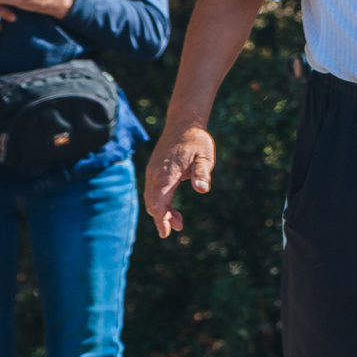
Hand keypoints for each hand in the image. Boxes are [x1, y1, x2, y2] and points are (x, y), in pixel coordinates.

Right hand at [143, 121, 216, 236]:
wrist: (183, 124)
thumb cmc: (196, 141)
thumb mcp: (205, 157)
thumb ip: (203, 173)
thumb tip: (202, 190)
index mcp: (166, 173)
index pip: (158, 201)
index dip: (162, 218)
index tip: (166, 233)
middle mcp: (155, 174)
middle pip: (152, 203)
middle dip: (163, 218)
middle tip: (180, 226)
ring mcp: (153, 172)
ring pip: (151, 198)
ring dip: (162, 212)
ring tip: (180, 220)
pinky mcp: (154, 171)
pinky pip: (153, 192)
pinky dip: (161, 203)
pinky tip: (173, 208)